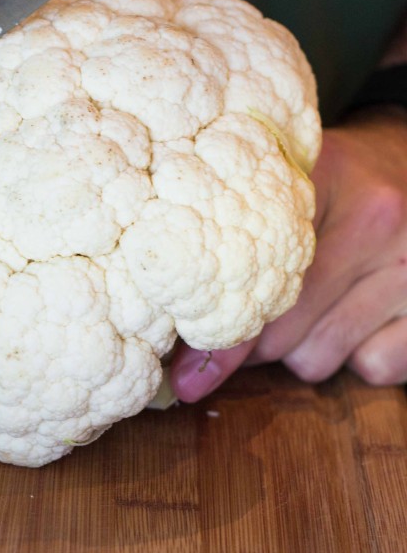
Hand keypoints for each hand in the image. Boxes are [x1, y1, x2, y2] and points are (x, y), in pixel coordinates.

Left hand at [171, 107, 406, 400]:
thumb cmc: (331, 185)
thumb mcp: (283, 189)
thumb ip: (229, 244)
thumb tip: (177, 352)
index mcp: (318, 179)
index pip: (248, 276)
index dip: (213, 331)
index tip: (182, 373)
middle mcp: (375, 217)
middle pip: (276, 332)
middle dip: (250, 346)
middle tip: (247, 325)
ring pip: (318, 357)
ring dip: (300, 352)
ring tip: (309, 311)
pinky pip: (374, 368)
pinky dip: (357, 358)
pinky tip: (358, 319)